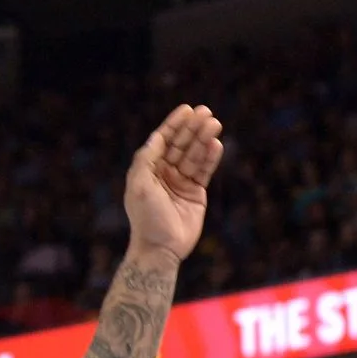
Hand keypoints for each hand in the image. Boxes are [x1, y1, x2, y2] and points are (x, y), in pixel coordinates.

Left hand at [124, 104, 223, 261]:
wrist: (160, 248)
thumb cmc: (146, 217)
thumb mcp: (139, 185)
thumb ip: (146, 159)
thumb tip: (157, 136)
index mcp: (148, 169)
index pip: (163, 140)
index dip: (174, 124)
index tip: (186, 109)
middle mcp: (164, 172)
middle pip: (181, 144)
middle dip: (192, 128)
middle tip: (206, 112)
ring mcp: (181, 182)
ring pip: (194, 155)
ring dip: (204, 139)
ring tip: (215, 124)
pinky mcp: (196, 193)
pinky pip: (204, 171)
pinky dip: (211, 158)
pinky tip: (216, 144)